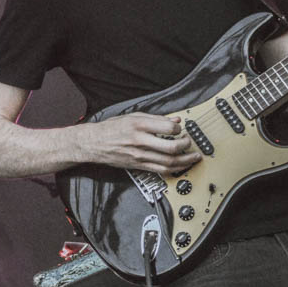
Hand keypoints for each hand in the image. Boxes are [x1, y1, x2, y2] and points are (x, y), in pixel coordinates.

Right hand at [77, 112, 200, 174]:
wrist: (94, 143)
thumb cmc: (112, 128)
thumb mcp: (133, 116)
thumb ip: (156, 118)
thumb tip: (175, 120)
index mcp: (139, 125)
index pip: (167, 128)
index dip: (179, 129)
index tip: (181, 128)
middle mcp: (140, 141)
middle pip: (171, 148)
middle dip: (186, 146)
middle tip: (189, 142)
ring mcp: (139, 156)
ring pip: (168, 162)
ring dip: (185, 161)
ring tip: (193, 157)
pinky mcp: (138, 166)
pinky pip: (160, 170)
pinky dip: (174, 168)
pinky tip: (181, 165)